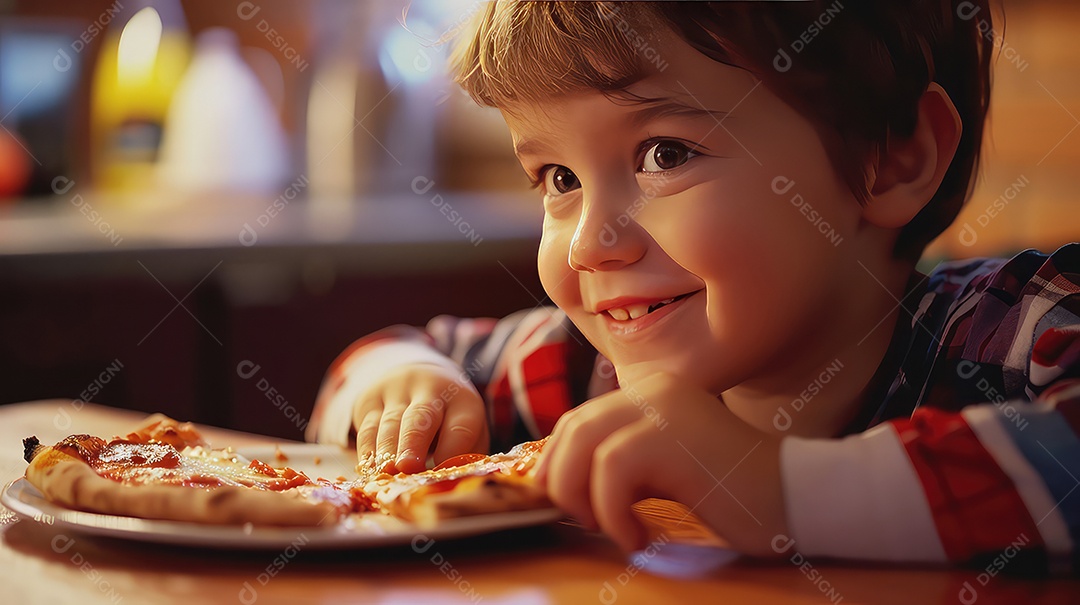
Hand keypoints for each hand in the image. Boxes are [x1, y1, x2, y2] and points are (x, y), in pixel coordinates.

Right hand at [353, 364, 489, 473]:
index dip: (453, 449)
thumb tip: (448, 487)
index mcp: (462, 401)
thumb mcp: (468, 432)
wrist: (420, 378)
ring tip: (386, 472)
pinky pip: (368, 426)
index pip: (461, 425)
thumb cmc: (448, 420)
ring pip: (391, 421)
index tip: (443, 472)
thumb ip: (463, 458)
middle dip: (414, 442)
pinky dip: (367, 449)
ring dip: (387, 449)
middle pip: (422, 416)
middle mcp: (431, 390)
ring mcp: (398, 392)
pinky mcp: (372, 400)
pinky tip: (369, 469)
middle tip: (408, 466)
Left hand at [534, 372, 786, 555]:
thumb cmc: (731, 492)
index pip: (578, 419)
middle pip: (572, 428)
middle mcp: (652, 389)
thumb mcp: (665, 466)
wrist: (796, 496)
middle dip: (562, 480)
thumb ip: (623, 461)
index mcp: (650, 390)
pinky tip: (639, 537)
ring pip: (583, 445)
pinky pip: (611, 470)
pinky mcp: (671, 437)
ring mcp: (662, 408)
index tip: (566, 502)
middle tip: (584, 519)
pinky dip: (613, 512)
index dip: (557, 462)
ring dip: (583, 497)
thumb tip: (562, 481)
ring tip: (610, 527)